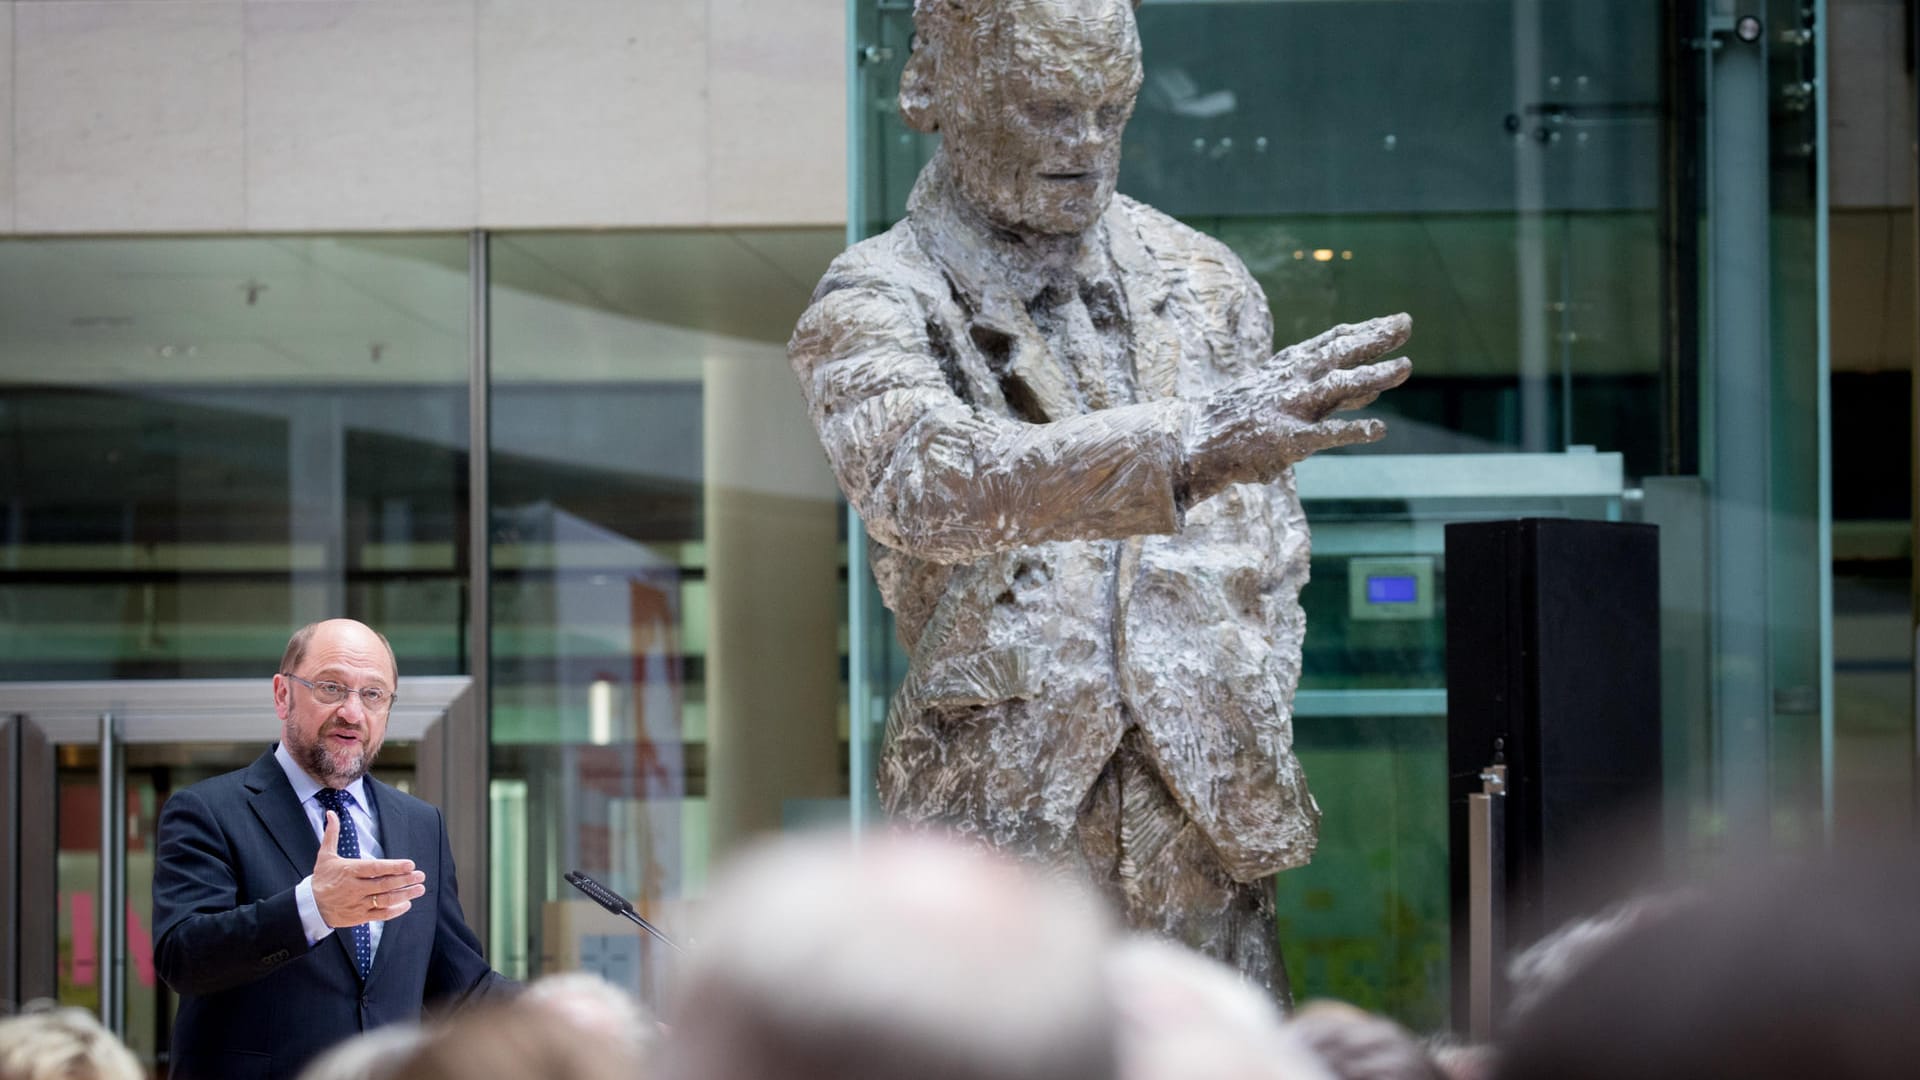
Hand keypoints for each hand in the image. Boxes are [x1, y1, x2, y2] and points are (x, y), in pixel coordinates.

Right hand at [312, 810, 426, 928]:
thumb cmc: (322, 878)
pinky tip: (407, 904)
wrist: (310, 906)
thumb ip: (332, 834)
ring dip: (405, 895)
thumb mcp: (325, 856)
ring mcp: (358, 903)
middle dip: (405, 880)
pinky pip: (380, 915)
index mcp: (349, 871)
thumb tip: (331, 813)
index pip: (375, 869)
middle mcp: (355, 888)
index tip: (410, 864)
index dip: (394, 867)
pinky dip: (395, 910)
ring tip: (420, 889)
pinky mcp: (359, 917)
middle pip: (384, 884)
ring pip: (385, 900)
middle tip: (421, 875)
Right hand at [1183, 313, 1411, 504]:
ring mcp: (1292, 408)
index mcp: (1290, 367)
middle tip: (1406, 324)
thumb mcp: (1285, 395)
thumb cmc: (1247, 419)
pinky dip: (1354, 429)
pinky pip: (1327, 433)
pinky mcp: (1289, 439)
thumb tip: (1375, 388)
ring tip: (1405, 367)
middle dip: (1374, 338)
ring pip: (1338, 386)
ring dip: (1373, 375)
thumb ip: (1332, 392)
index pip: (1332, 342)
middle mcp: (1294, 381)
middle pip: (1340, 353)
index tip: (1394, 321)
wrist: (1201, 441)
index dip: (1365, 330)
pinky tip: (1379, 429)